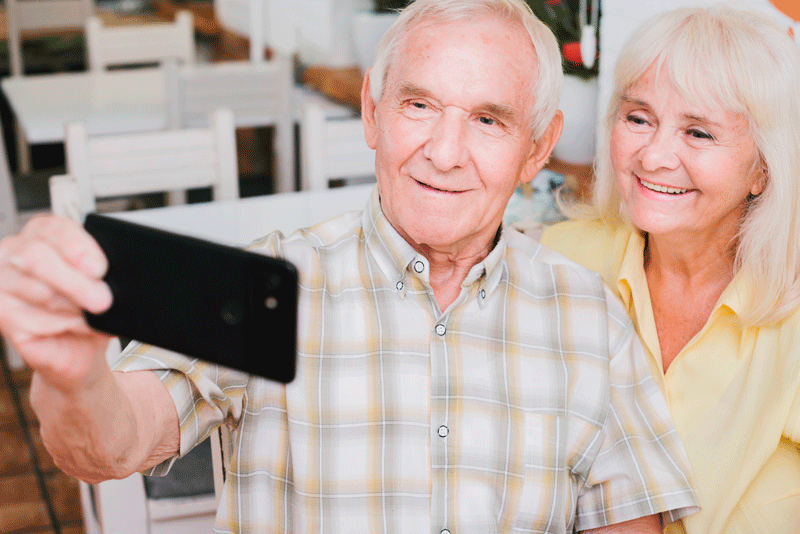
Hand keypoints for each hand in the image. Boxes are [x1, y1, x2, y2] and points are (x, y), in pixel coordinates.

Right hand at [0, 215, 113, 391]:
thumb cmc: (88, 306)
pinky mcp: (1, 312)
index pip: (55, 228)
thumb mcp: (103, 283)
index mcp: (44, 233)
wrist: (79, 344)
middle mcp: (16, 252)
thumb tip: (110, 279)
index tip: (99, 268)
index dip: (78, 246)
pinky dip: (63, 325)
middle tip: (103, 299)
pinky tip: (74, 325)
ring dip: (75, 309)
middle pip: (38, 257)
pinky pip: (34, 318)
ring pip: (41, 291)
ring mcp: (3, 281)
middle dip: (77, 282)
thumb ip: (103, 273)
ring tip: (91, 315)